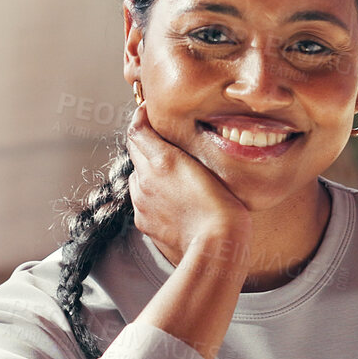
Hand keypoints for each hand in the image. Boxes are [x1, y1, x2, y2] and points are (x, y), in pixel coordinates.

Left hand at [123, 99, 251, 269]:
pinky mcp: (145, 224)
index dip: (141, 117)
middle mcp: (144, 181)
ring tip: (172, 173)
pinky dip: (152, 195)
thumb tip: (171, 137)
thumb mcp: (210, 168)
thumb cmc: (222, 208)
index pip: (137, 130)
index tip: (147, 110)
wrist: (217, 248)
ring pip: (138, 178)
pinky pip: (143, 202)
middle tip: (163, 137)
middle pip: (135, 152)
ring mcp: (142, 204)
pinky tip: (173, 200)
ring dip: (149, 171)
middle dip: (146, 142)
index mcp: (161, 162)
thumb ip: (186, 149)